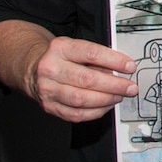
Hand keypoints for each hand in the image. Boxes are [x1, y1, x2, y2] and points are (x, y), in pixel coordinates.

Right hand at [0, 22, 136, 123]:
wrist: (31, 67)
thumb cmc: (60, 57)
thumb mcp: (76, 48)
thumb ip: (98, 57)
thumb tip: (123, 70)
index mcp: (60, 48)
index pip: (91, 53)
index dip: (114, 61)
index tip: (130, 67)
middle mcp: (50, 68)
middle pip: (87, 79)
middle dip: (114, 85)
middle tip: (130, 87)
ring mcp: (47, 89)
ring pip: (81, 99)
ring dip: (106, 100)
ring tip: (119, 96)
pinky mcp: (49, 106)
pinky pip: (76, 114)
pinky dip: (95, 112)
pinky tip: (105, 106)